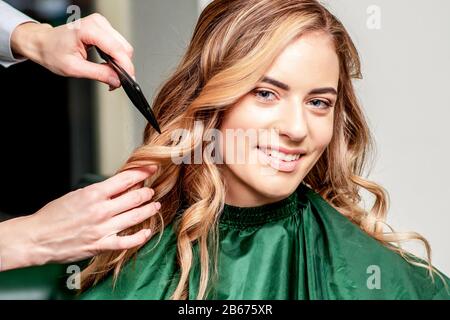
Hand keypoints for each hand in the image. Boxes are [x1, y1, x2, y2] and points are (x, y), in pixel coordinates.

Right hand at [0, 166, 159, 270]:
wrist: (37, 238)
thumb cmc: (53, 216)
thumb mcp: (77, 195)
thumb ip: (99, 192)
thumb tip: (120, 186)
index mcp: (94, 194)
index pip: (126, 179)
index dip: (142, 172)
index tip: (151, 169)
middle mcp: (101, 210)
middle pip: (135, 198)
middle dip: (147, 193)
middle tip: (151, 191)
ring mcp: (102, 228)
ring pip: (135, 217)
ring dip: (148, 210)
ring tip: (155, 206)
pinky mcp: (101, 245)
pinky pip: (127, 241)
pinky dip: (140, 236)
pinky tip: (147, 231)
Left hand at [10, 13, 134, 88]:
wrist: (44, 43)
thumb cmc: (53, 52)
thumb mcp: (74, 68)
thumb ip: (98, 74)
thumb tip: (116, 80)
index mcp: (88, 29)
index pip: (116, 49)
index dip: (125, 66)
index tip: (128, 80)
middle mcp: (97, 23)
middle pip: (124, 48)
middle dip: (123, 67)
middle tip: (115, 81)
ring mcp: (102, 24)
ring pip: (124, 47)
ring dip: (121, 63)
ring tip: (110, 74)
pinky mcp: (104, 29)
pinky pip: (119, 45)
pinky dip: (117, 57)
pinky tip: (109, 65)